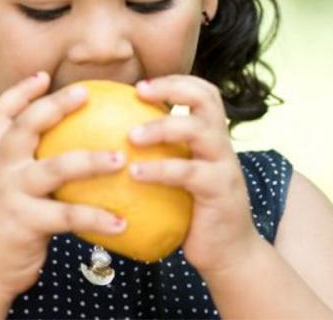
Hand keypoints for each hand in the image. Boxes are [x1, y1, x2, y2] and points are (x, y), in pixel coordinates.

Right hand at [0, 72, 128, 300]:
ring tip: (121, 160)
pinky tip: (122, 222)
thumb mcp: (8, 187)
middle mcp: (0, 169)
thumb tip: (77, 144)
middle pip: (26, 126)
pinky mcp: (24, 222)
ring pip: (54, 168)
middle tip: (86, 93)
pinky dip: (96, 218)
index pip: (1, 115)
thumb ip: (30, 165)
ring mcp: (10, 194)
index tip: (43, 76)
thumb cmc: (8, 225)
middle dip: (55, 106)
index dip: (19, 92)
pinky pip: (67, 216)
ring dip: (90, 161)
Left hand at [129, 75, 262, 275]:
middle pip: (207, 98)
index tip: (139, 85)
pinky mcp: (220, 190)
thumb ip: (158, 153)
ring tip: (130, 136)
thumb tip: (104, 138)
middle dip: (172, 88)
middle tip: (138, 93)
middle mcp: (221, 143)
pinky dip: (160, 169)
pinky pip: (188, 172)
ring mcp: (224, 165)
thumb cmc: (192, 210)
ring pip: (198, 130)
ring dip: (162, 127)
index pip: (202, 92)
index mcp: (210, 135)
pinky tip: (134, 173)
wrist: (228, 251)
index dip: (174, 81)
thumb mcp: (178, 174)